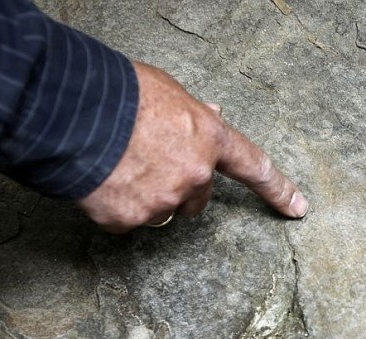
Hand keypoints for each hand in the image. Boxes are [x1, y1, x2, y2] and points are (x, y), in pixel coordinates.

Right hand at [77, 62, 307, 232]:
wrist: (67, 108)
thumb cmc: (118, 90)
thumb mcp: (168, 92)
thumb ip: (194, 114)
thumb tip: (214, 114)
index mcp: (209, 139)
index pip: (255, 167)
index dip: (278, 190)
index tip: (298, 208)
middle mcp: (194, 176)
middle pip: (197, 199)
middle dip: (179, 189)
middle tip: (146, 163)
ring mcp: (163, 200)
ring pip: (159, 210)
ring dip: (144, 196)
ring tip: (115, 165)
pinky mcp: (130, 218)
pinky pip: (126, 219)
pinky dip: (113, 205)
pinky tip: (99, 181)